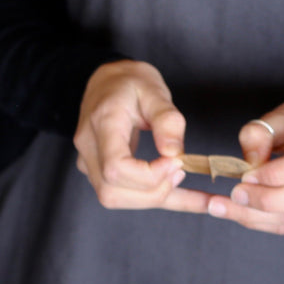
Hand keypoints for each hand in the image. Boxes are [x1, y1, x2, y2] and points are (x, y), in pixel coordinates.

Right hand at [72, 60, 208, 212]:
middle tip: (182, 170)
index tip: (176, 162)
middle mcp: (89, 148)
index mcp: (101, 124)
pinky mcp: (100, 172)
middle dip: (153, 191)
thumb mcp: (153, 89)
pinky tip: (194, 201)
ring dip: (154, 198)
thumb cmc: (129, 82)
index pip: (115, 167)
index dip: (148, 175)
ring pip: (116, 198)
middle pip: (113, 191)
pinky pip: (125, 194)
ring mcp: (90, 163)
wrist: (106, 82)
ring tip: (185, 181)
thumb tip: (174, 153)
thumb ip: (166, 119)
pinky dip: (159, 199)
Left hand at [205, 100, 283, 233]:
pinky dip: (262, 223)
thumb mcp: (277, 117)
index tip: (246, 176)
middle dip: (266, 200)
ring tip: (222, 208)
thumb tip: (249, 164)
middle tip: (234, 195)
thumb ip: (259, 135)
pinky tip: (238, 214)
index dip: (278, 174)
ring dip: (256, 216)